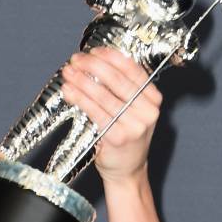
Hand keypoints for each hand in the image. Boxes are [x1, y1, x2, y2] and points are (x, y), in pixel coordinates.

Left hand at [59, 47, 161, 183]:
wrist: (127, 170)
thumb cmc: (126, 137)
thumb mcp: (133, 111)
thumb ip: (121, 91)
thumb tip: (93, 65)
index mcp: (153, 99)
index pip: (133, 70)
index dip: (111, 58)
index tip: (94, 52)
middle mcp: (147, 111)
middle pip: (116, 80)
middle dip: (92, 66)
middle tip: (75, 60)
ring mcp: (134, 125)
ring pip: (103, 95)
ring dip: (81, 81)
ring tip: (68, 73)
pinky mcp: (117, 137)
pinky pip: (95, 112)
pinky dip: (79, 99)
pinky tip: (69, 92)